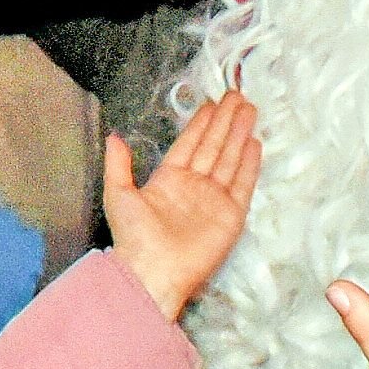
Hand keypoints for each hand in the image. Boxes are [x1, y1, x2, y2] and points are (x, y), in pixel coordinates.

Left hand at [105, 91, 261, 320]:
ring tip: (249, 110)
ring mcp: (213, 200)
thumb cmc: (133, 236)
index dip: (200, 123)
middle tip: (236, 96)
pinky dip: (249, 165)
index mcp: (168, 180)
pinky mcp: (230, 216)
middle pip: (213, 146)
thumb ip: (118, 164)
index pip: (189, 144)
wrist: (153, 272)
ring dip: (239, 134)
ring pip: (229, 159)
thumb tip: (114, 135)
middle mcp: (193, 186)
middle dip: (224, 121)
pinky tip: (254, 144)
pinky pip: (242, 185)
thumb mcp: (118, 194)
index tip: (211, 102)